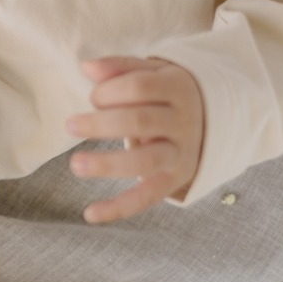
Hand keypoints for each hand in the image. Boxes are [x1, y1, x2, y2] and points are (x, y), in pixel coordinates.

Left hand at [66, 57, 204, 223]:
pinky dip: (119, 208)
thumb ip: (120, 67)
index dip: (109, 91)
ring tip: (75, 164)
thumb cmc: (166, 94)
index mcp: (178, 87)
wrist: (212, 121)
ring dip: (107, 164)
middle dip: (101, 124)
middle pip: (139, 121)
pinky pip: (147, 197)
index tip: (93, 97)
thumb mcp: (151, 72)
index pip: (139, 87)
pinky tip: (90, 214)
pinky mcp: (175, 180)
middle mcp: (184, 121)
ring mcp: (181, 153)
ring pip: (144, 161)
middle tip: (70, 125)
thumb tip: (87, 67)